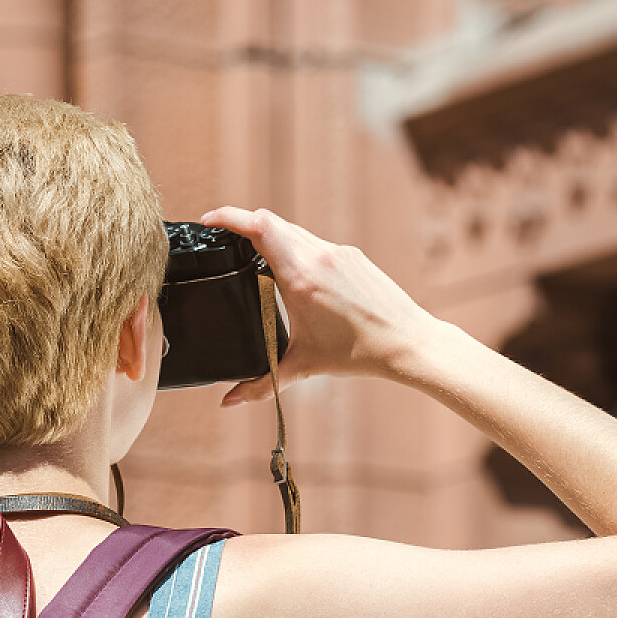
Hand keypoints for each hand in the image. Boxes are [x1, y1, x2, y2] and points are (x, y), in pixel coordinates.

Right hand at [200, 207, 438, 405]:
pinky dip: (294, 248)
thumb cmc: (359, 353)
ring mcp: (338, 252)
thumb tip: (229, 402)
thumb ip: (262, 384)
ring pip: (293, 231)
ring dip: (270, 236)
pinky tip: (291, 271)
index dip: (228, 216)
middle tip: (222, 237)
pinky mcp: (352, 255)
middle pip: (271, 222)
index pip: (259, 226)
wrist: (408, 342)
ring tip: (252, 254)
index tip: (208, 220)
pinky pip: (314, 242)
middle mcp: (319, 256)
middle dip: (242, 225)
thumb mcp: (304, 366)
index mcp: (301, 277)